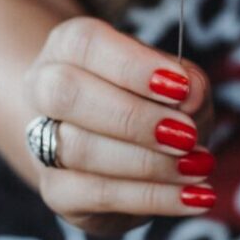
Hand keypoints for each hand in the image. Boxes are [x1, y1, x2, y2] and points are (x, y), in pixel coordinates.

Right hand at [25, 17, 214, 234]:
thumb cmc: (147, 97)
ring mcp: (41, 142)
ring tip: (198, 167)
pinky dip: (152, 196)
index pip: (85, 43)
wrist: (110, 143)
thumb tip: (192, 95)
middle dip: (133, 117)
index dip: (132, 66)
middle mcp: (42, 87)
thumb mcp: (174, 79)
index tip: (181, 87)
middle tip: (186, 134)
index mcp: (67, 45)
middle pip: (67, 93)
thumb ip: (187, 81)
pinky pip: (97, 195)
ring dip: (148, 162)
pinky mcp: (56, 191)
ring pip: (78, 149)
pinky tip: (192, 197)